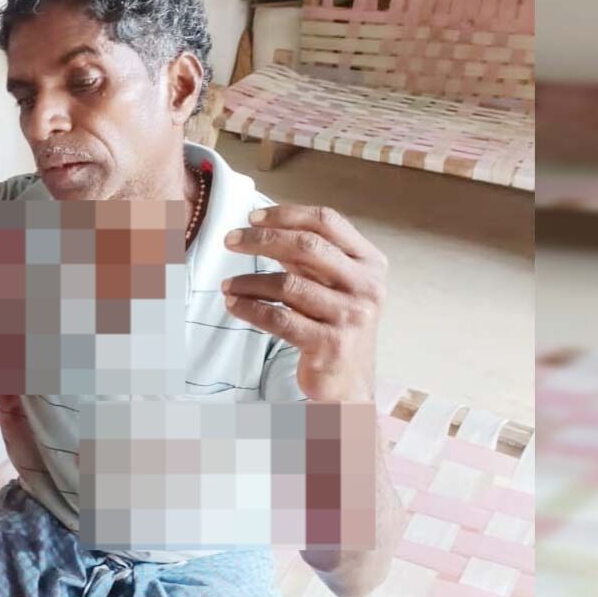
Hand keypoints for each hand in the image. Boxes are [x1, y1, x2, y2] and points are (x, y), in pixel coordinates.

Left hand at [221, 205, 386, 402]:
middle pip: (306, 247)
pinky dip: (250, 309)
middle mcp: (367, 287)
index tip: (252, 218)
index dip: (287, 215)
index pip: (327, 222)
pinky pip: (279, 319)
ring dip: (249, 281)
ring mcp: (351, 317)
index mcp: (370, 263)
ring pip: (288, 285)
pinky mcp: (331, 345)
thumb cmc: (334, 324)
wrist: (349, 382)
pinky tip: (234, 304)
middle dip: (261, 240)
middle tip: (229, 241)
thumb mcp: (331, 283)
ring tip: (227, 285)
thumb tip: (262, 227)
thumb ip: (307, 256)